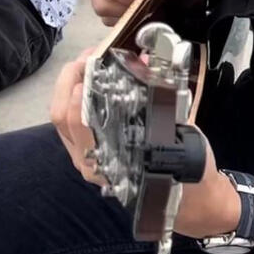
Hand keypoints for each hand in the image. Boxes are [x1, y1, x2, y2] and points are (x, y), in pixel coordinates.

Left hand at [50, 50, 240, 236]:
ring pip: (61, 120)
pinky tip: (91, 81)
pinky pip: (70, 125)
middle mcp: (92, 163)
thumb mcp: (179, 133)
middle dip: (71, 79)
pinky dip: (75, 99)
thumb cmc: (187, 168)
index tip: (91, 63)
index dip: (80, 90)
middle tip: (90, 55)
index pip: (79, 122)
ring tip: (89, 62)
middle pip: (62, 116)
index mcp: (110, 160)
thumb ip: (161, 99)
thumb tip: (144, 60)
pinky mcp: (89, 154)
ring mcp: (87, 160)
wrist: (191, 199)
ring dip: (71, 86)